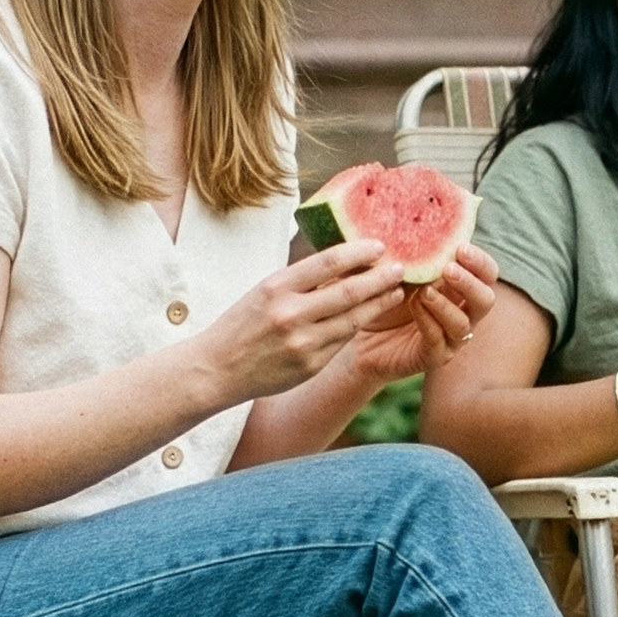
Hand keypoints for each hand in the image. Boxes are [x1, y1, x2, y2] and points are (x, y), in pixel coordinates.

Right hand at [195, 238, 413, 400]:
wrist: (216, 369)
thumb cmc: (242, 324)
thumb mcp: (264, 291)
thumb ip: (301, 280)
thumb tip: (345, 261)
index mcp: (276, 287)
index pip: (328, 262)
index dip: (359, 252)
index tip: (380, 246)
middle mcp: (290, 314)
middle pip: (350, 291)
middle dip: (380, 278)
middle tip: (400, 268)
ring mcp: (302, 343)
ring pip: (354, 319)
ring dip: (379, 304)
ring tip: (396, 291)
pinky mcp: (310, 366)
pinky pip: (342, 341)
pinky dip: (358, 325)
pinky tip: (371, 315)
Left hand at [338, 244, 500, 390]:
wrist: (354, 329)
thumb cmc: (377, 292)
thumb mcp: (389, 267)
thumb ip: (402, 249)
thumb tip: (399, 220)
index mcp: (458, 287)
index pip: (486, 274)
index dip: (480, 261)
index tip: (460, 247)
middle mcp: (461, 312)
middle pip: (486, 299)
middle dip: (470, 282)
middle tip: (448, 268)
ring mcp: (450, 338)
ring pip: (464, 324)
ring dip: (445, 304)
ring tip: (424, 290)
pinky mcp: (433, 357)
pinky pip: (439, 341)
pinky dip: (428, 321)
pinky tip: (413, 306)